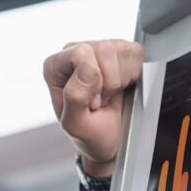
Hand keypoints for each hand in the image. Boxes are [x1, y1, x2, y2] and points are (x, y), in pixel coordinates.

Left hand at [43, 39, 143, 178]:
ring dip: (121, 80)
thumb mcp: (76, 125)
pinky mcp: (120, 51)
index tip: (91, 102)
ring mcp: (98, 48)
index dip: (94, 81)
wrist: (109, 141)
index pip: (81, 54)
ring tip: (109, 95)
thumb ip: (75, 98)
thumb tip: (89, 70)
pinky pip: (135, 53)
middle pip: (104, 50)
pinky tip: (121, 87)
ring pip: (121, 50)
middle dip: (109, 82)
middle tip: (101, 100)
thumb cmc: (89, 132)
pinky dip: (133, 75)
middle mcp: (74, 51)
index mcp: (54, 66)